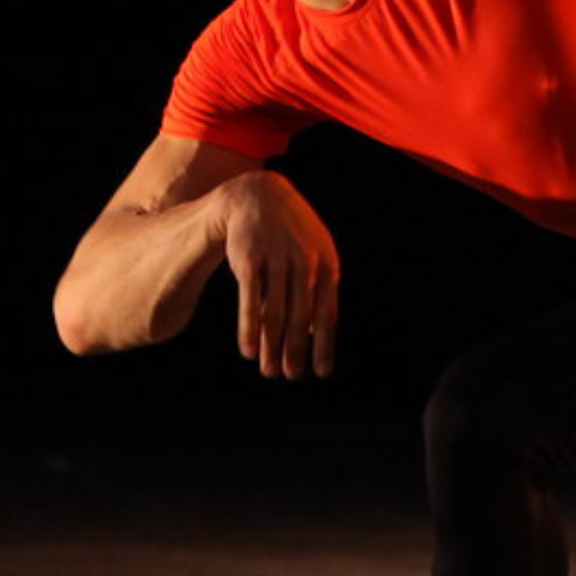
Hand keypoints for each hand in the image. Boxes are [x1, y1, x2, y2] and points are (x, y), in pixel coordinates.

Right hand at [218, 170, 340, 378]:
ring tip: (269, 371)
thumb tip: (316, 332)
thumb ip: (317, 291)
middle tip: (291, 377)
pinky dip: (249, 328)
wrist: (257, 197)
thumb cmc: (289, 234)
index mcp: (327, 265)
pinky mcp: (250, 259)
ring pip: (275, 313)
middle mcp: (306, 263)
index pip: (327, 314)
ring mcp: (277, 260)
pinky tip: (247, 351)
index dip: (324, 345)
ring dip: (272, 347)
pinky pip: (250, 300)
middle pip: (301, 318)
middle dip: (296, 351)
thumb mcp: (312, 256)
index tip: (321, 372)